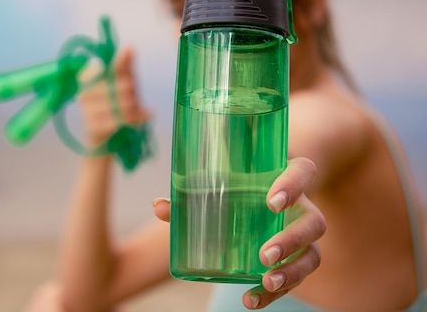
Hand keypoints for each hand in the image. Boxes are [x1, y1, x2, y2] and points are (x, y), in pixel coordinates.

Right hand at [78, 48, 150, 146]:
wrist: (106, 139)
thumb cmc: (115, 105)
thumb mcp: (123, 83)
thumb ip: (125, 65)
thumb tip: (130, 46)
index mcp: (86, 77)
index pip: (110, 69)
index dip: (126, 76)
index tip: (132, 82)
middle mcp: (82, 93)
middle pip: (117, 86)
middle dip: (132, 93)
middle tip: (136, 99)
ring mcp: (85, 111)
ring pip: (119, 104)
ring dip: (133, 108)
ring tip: (139, 110)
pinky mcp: (91, 127)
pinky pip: (118, 121)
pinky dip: (132, 120)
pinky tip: (137, 120)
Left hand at [153, 157, 325, 309]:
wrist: (269, 189)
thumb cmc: (244, 177)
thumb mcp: (223, 177)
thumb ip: (192, 190)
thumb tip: (159, 206)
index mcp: (289, 174)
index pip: (303, 173)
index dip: (292, 186)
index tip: (270, 202)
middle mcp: (303, 205)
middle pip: (314, 223)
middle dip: (291, 241)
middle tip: (265, 255)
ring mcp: (303, 233)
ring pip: (312, 255)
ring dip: (292, 272)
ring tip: (267, 281)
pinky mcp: (296, 256)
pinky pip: (296, 276)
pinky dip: (275, 292)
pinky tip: (252, 299)